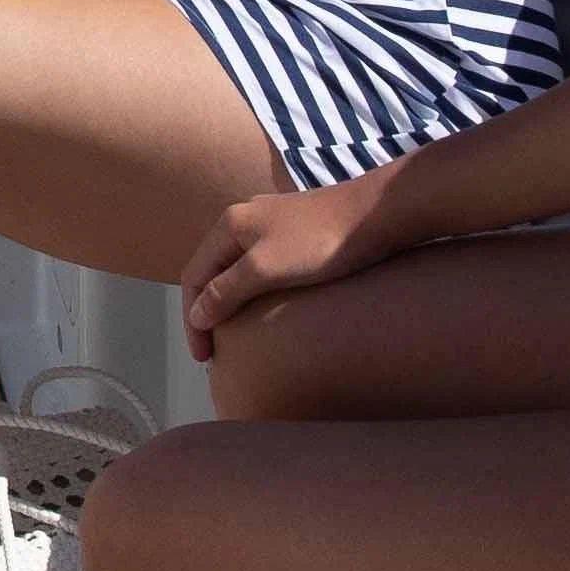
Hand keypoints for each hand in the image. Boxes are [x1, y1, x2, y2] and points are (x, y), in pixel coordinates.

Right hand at [176, 172, 413, 358]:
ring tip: (237, 337)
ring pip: (237, 271)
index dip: (192, 318)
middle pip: (212, 272)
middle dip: (208, 312)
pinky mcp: (297, 235)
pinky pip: (261, 269)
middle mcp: (245, 221)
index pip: (193, 275)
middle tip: (216, 352)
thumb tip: (196, 314)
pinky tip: (267, 310)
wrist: (377, 214)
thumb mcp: (265, 268)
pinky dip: (253, 293)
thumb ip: (226, 290)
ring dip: (231, 304)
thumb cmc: (318, 242)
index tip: (203, 356)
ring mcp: (272, 226)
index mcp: (230, 225)